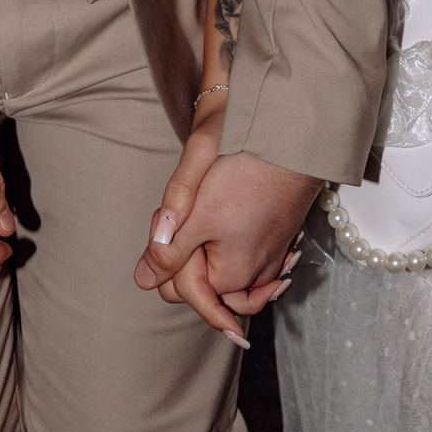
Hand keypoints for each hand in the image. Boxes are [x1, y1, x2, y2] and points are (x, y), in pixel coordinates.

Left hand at [135, 146, 317, 346]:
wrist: (288, 142)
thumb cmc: (245, 175)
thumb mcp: (197, 215)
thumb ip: (168, 253)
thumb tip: (142, 281)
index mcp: (232, 276)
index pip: (180, 289)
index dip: (165, 254)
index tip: (169, 219)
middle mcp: (255, 276)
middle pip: (201, 280)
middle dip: (184, 253)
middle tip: (185, 209)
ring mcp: (270, 260)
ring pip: (220, 267)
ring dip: (203, 247)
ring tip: (200, 210)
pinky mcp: (276, 242)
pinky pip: (243, 257)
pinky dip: (225, 244)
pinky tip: (220, 214)